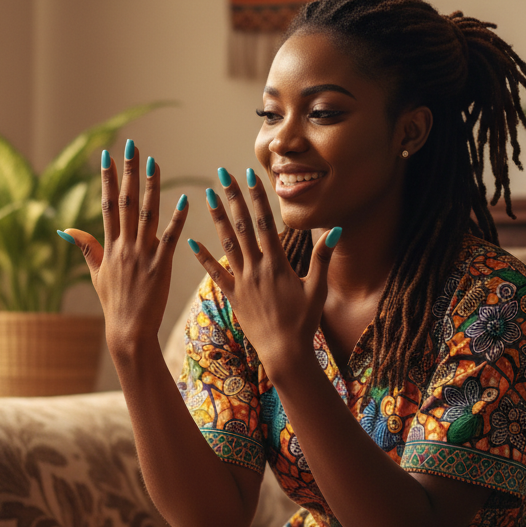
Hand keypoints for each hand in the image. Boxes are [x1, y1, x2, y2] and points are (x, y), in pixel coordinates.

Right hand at [59, 142, 187, 359]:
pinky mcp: (160, 266)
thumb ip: (86, 248)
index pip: (106, 205)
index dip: (106, 178)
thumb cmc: (113, 303)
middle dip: (128, 172)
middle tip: (132, 146)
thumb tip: (66, 229)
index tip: (107, 155)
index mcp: (109, 246)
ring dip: (151, 187)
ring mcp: (142, 255)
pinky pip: (169, 238)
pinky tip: (184, 199)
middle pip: (125, 202)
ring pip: (147, 214)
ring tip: (154, 162)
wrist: (128, 330)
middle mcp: (124, 246)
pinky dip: (176, 218)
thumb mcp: (96, 274)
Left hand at [187, 168, 340, 375]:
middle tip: (222, 173)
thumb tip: (335, 229)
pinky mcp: (232, 296)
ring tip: (207, 195)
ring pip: (226, 243)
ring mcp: (242, 282)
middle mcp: (256, 268)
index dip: (256, 197)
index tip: (248, 175)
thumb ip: (323, 258)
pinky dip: (202, 257)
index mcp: (277, 263)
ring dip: (216, 218)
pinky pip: (215, 273)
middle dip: (232, 197)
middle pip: (242, 226)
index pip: (264, 222)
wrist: (284, 352)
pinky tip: (190, 241)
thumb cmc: (304, 322)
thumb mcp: (318, 289)